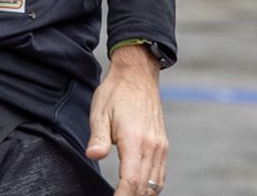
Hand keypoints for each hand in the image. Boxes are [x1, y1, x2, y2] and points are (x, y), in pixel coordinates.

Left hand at [87, 44, 167, 195]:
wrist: (137, 74)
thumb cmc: (116, 92)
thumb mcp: (100, 112)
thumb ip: (98, 137)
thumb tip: (94, 155)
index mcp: (135, 140)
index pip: (131, 181)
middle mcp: (152, 146)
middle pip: (144, 187)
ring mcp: (160, 146)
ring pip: (155, 184)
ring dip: (142, 194)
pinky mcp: (162, 144)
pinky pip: (160, 174)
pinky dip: (151, 186)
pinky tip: (140, 190)